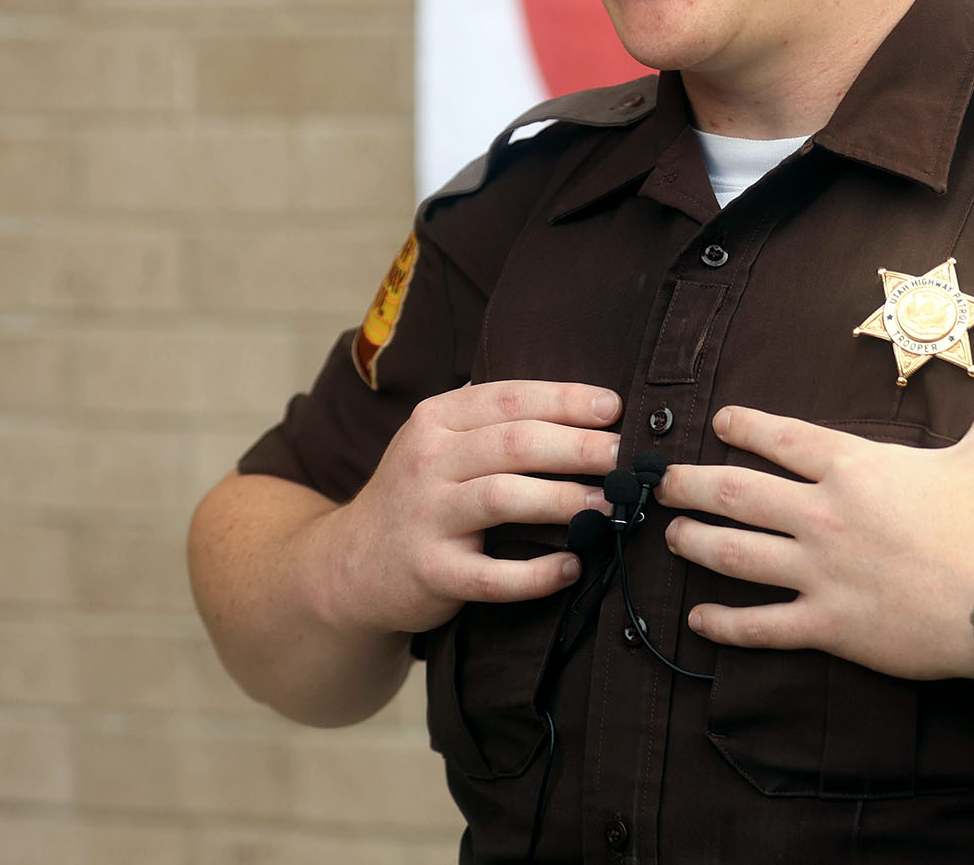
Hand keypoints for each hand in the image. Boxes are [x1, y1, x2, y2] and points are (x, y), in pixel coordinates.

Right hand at [307, 381, 620, 634]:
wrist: (347, 565)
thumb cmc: (420, 494)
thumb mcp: (440, 441)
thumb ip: (496, 420)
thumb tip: (589, 406)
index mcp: (436, 419)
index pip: (510, 398)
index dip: (567, 400)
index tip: (615, 408)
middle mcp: (427, 461)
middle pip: (515, 443)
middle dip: (580, 448)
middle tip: (626, 459)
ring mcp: (425, 517)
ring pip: (504, 498)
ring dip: (564, 500)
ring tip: (610, 506)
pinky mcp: (429, 572)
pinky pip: (491, 575)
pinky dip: (536, 574)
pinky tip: (572, 566)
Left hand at [657, 363, 973, 679]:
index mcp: (857, 466)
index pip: (783, 437)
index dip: (745, 425)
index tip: (721, 421)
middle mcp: (825, 514)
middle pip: (736, 492)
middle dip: (690, 484)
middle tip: (663, 484)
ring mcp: (821, 571)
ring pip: (733, 553)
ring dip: (694, 542)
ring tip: (672, 536)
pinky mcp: (828, 624)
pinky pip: (760, 626)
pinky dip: (723, 623)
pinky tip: (699, 619)